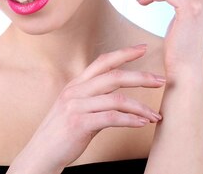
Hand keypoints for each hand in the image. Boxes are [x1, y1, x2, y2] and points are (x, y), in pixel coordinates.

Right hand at [9, 45, 164, 173]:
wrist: (41, 154)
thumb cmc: (61, 134)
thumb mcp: (74, 108)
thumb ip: (93, 98)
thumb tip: (118, 96)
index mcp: (76, 85)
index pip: (102, 62)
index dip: (124, 53)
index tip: (143, 47)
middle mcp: (75, 91)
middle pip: (114, 76)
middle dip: (141, 77)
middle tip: (161, 80)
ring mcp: (76, 107)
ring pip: (116, 99)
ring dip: (141, 107)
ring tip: (155, 116)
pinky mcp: (79, 124)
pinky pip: (111, 118)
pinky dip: (130, 120)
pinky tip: (142, 124)